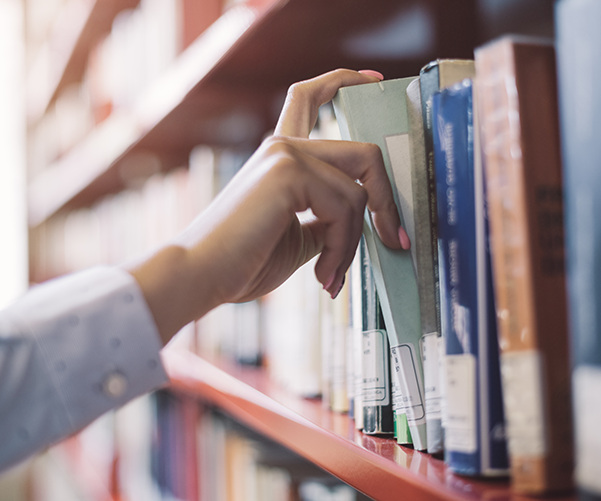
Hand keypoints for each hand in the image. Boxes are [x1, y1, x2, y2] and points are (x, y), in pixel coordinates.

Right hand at [127, 69, 407, 343]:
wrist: (201, 276)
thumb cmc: (243, 262)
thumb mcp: (299, 238)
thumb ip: (329, 220)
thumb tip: (363, 223)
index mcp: (280, 156)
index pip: (310, 97)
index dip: (345, 81)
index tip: (373, 80)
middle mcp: (283, 145)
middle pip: (363, 154)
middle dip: (387, 200)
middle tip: (393, 239)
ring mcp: (285, 154)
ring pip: (359, 190)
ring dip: (354, 242)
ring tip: (332, 275)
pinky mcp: (287, 171)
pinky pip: (346, 207)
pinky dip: (344, 247)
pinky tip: (324, 274)